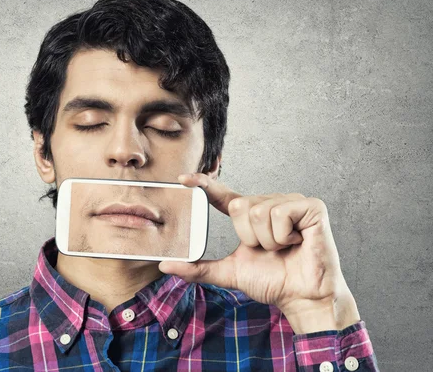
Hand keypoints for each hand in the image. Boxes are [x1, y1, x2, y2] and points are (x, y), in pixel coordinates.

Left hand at [158, 173, 360, 333]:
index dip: (204, 184)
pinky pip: (280, 212)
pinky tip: (296, 242)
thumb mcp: (229, 273)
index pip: (222, 194)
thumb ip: (198, 268)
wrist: (302, 297)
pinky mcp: (311, 207)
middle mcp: (269, 203)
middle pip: (238, 205)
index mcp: (250, 215)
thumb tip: (166, 265)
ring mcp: (290, 202)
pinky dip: (283, 235)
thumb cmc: (273, 282)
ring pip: (258, 210)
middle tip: (267, 250)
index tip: (183, 178)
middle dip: (248, 236)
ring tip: (283, 248)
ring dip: (267, 240)